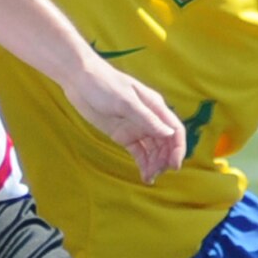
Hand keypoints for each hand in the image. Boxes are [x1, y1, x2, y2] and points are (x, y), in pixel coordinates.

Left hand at [63, 62, 184, 184]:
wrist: (79, 79)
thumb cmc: (104, 84)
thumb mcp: (125, 102)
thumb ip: (147, 119)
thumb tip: (169, 134)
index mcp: (154, 106)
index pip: (174, 130)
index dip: (178, 148)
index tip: (174, 166)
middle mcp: (149, 118)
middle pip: (165, 143)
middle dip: (164, 159)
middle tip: (156, 173)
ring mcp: (136, 127)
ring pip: (153, 149)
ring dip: (154, 164)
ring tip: (149, 177)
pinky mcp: (123, 134)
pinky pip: (139, 151)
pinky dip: (143, 163)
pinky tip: (144, 175)